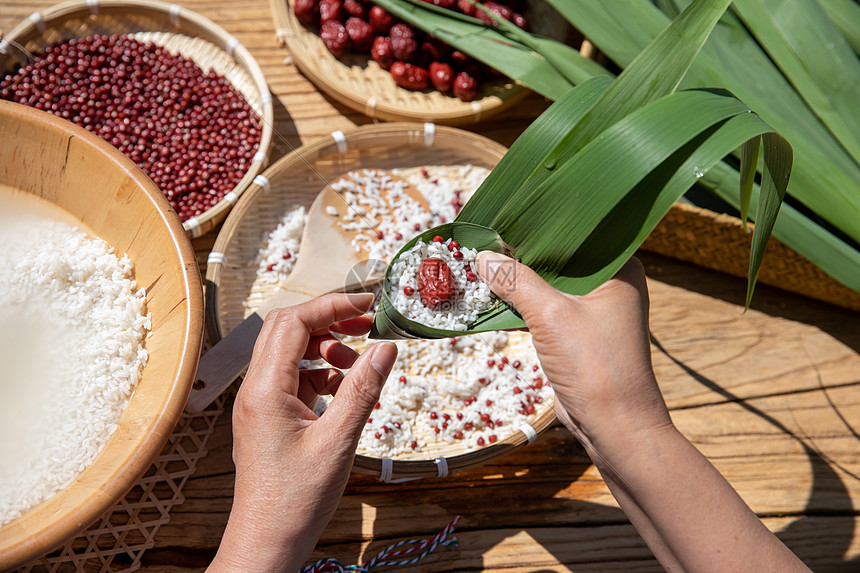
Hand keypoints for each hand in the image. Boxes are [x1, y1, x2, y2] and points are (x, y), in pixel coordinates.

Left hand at [209, 293, 397, 572]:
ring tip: (359, 362)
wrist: (266, 541)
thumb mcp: (339, 440)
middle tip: (366, 324)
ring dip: (325, 347)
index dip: (332, 305)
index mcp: (265, 389)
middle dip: (328, 320)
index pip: (294, 322)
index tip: (367, 305)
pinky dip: (320, 373)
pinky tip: (345, 388)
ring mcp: (259, 403)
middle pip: (287, 329)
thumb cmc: (295, 500)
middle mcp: (255, 389)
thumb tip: (386, 349)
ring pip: (290, 352)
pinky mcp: (268, 417)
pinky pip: (293, 378)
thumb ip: (363, 389)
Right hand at [476, 253, 808, 571]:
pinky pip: (548, 304)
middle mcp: (611, 283)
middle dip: (525, 249)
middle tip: (486, 232)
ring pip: (552, 281)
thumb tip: (481, 256)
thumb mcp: (550, 316)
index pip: (577, 231)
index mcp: (620, 268)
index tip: (504, 211)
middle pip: (561, 255)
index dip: (541, 220)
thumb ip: (516, 281)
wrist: (615, 427)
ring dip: (521, 276)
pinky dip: (525, 299)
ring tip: (484, 257)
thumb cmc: (594, 366)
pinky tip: (496, 291)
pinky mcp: (580, 331)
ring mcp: (596, 308)